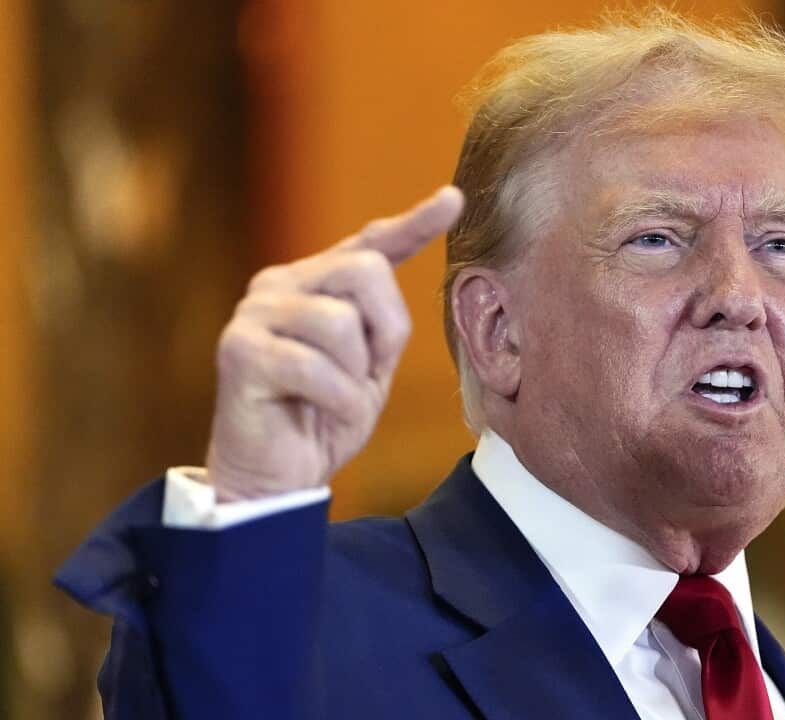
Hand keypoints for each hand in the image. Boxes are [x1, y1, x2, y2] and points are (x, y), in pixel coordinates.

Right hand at [204, 186, 464, 500]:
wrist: (277, 477)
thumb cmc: (324, 418)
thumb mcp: (370, 365)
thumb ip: (383, 320)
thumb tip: (393, 265)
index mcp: (315, 282)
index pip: (370, 243)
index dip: (414, 223)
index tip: (453, 199)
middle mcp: (280, 284)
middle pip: (365, 271)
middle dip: (384, 331)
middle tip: (366, 375)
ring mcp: (254, 313)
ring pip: (340, 321)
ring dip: (354, 374)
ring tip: (334, 399)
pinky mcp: (239, 351)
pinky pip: (315, 365)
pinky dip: (336, 399)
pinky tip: (321, 414)